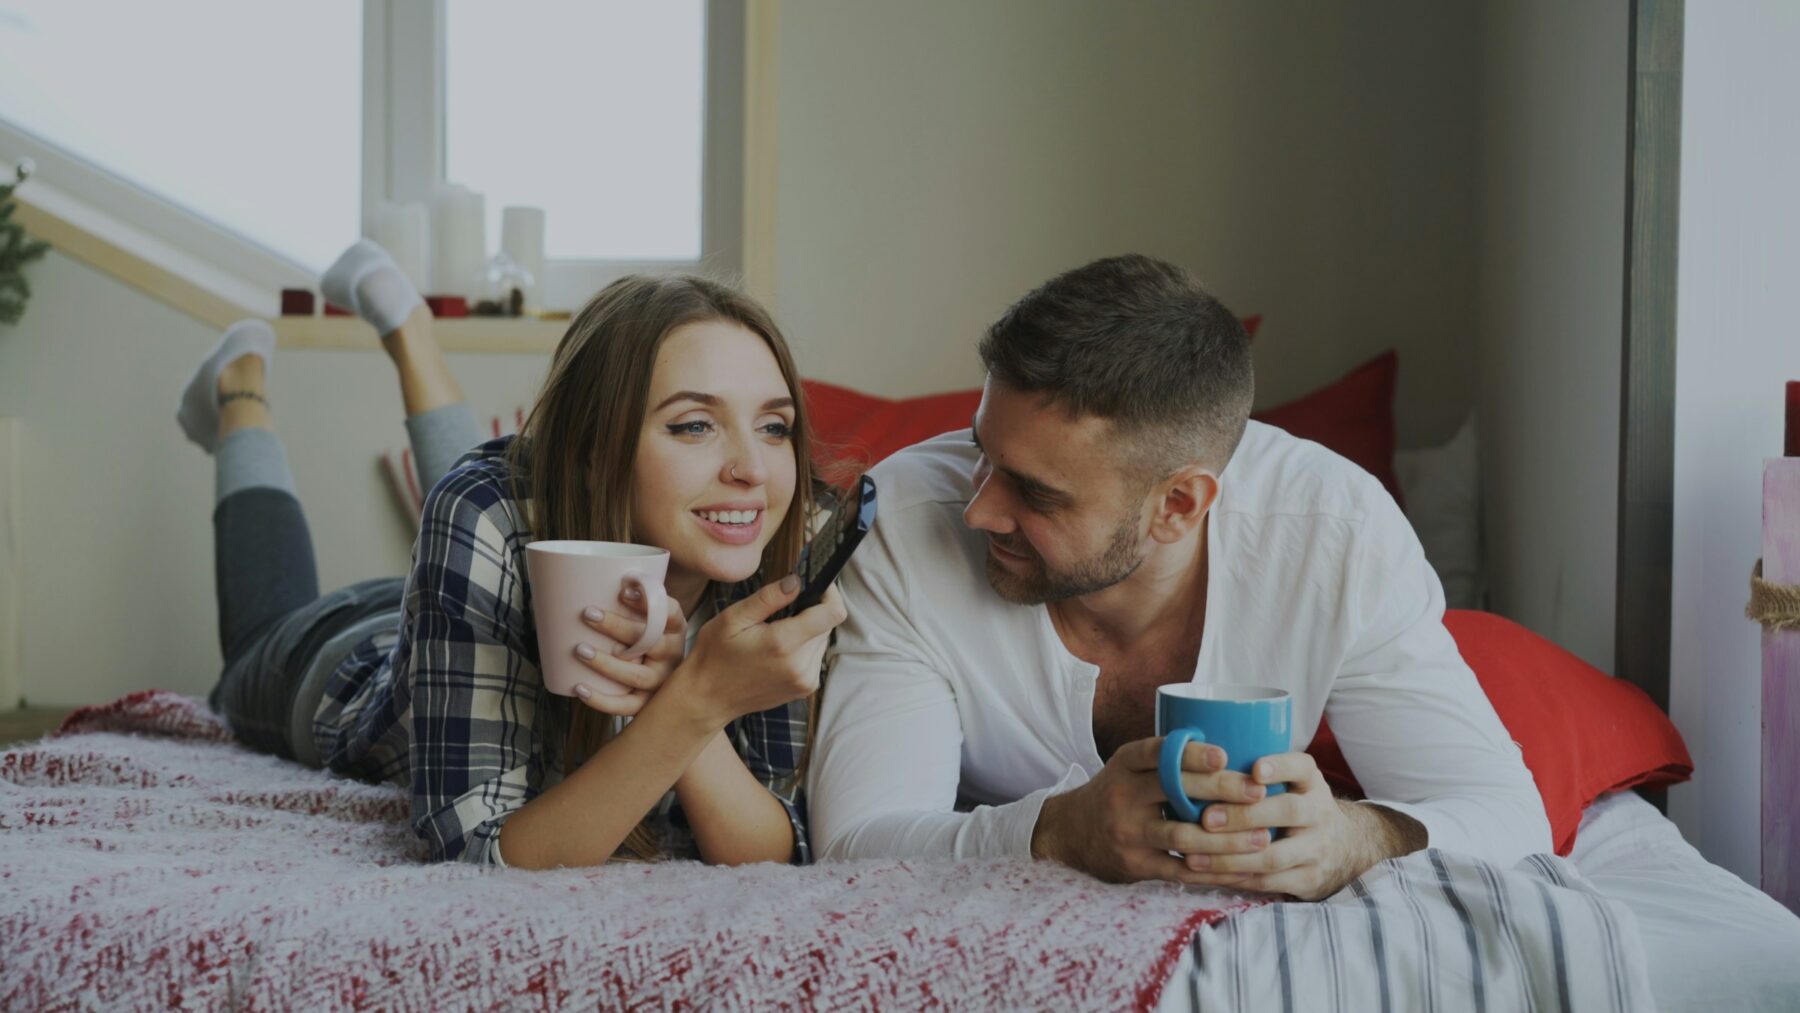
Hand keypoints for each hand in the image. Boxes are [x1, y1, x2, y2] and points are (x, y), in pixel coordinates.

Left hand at [566, 591, 688, 716]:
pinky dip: (601, 700)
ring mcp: (661, 681)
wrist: (664, 678)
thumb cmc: (643, 635)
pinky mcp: (648, 702)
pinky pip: (626, 706)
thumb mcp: (645, 614)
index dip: (648, 602)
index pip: (670, 612)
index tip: (622, 591)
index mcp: (674, 627)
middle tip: (588, 614)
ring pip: (637, 675)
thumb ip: (630, 598)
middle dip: (617, 626)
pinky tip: (579, 688)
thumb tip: (590, 576)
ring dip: (606, 664)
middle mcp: (672, 653)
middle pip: (649, 641)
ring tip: (580, 650)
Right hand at [668, 574, 847, 728]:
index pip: (832, 613)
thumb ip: (768, 598)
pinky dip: (803, 647)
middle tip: (782, 610)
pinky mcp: (804, 688)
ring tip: (776, 632)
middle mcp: (801, 665)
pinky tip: (779, 649)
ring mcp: (805, 681)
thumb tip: (796, 581)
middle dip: (811, 611)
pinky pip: (815, 657)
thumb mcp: (733, 618)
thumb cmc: (715, 655)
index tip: (816, 585)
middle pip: (827, 625)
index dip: (829, 594)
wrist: (707, 698)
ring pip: (822, 640)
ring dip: (807, 630)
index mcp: (784, 643)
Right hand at [1030, 737, 1273, 885]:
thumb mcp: (1129, 767)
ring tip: (1262, 837)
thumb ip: (1167, 759)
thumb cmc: (1117, 793)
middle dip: (1223, 792)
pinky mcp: (1134, 864)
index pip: (1157, 753)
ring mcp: (1127, 832)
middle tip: (1259, 793)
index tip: (1225, 755)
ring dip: (1227, 839)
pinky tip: (1242, 869)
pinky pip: (1180, 871)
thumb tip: (1233, 745)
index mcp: (1125, 764)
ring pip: (1182, 836)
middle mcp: (1122, 795)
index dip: (1191, 754)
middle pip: (1176, 792)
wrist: (1070, 833)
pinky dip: (1214, 871)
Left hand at [1173, 751, 1425, 899]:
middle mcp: (1319, 812)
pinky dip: (1231, 878)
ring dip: (1229, 857)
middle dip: (1244, 815)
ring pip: (1273, 855)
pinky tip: (1203, 874)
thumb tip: (1189, 750)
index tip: (1253, 769)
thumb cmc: (1296, 804)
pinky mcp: (1307, 879)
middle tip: (1207, 817)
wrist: (1342, 848)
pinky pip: (1266, 882)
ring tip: (1192, 854)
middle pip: (1288, 812)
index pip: (1301, 766)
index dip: (1278, 766)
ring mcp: (1316, 848)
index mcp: (1310, 781)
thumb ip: (1254, 771)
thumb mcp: (1291, 781)